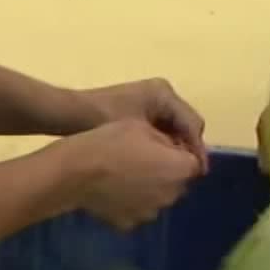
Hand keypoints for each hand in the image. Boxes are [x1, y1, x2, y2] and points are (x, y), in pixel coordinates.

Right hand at [68, 118, 204, 230]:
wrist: (75, 172)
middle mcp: (171, 195)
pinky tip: (114, 191)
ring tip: (127, 175)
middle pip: (177, 183)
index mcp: (179, 169)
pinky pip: (137, 210)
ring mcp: (150, 213)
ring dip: (151, 188)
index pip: (194, 163)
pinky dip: (131, 202)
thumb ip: (166, 141)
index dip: (181, 154)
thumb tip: (172, 150)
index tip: (165, 147)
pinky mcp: (129, 224)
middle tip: (144, 159)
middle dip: (168, 172)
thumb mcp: (143, 127)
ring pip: (158, 198)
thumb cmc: (111, 142)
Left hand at [82, 79, 207, 171]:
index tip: (199, 173)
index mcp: (164, 94)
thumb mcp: (138, 135)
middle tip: (187, 176)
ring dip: (175, 149)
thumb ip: (168, 146)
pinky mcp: (142, 109)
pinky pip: (162, 128)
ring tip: (174, 173)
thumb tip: (189, 163)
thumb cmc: (103, 120)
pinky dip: (162, 144)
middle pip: (186, 125)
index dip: (197, 150)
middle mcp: (162, 93)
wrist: (70, 113)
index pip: (192, 124)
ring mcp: (152, 100)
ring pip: (174, 129)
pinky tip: (157, 162)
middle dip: (187, 150)